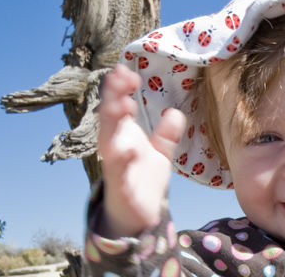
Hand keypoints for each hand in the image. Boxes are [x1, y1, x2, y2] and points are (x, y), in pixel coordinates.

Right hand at [97, 65, 185, 237]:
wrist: (139, 215)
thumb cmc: (143, 178)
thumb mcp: (159, 152)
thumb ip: (166, 133)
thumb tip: (175, 112)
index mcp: (123, 135)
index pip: (117, 105)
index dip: (120, 87)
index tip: (128, 70)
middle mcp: (115, 146)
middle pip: (109, 116)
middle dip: (113, 95)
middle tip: (122, 76)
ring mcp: (115, 165)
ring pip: (108, 140)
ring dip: (113, 121)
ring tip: (125, 103)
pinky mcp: (121, 185)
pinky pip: (119, 171)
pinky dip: (122, 161)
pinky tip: (131, 150)